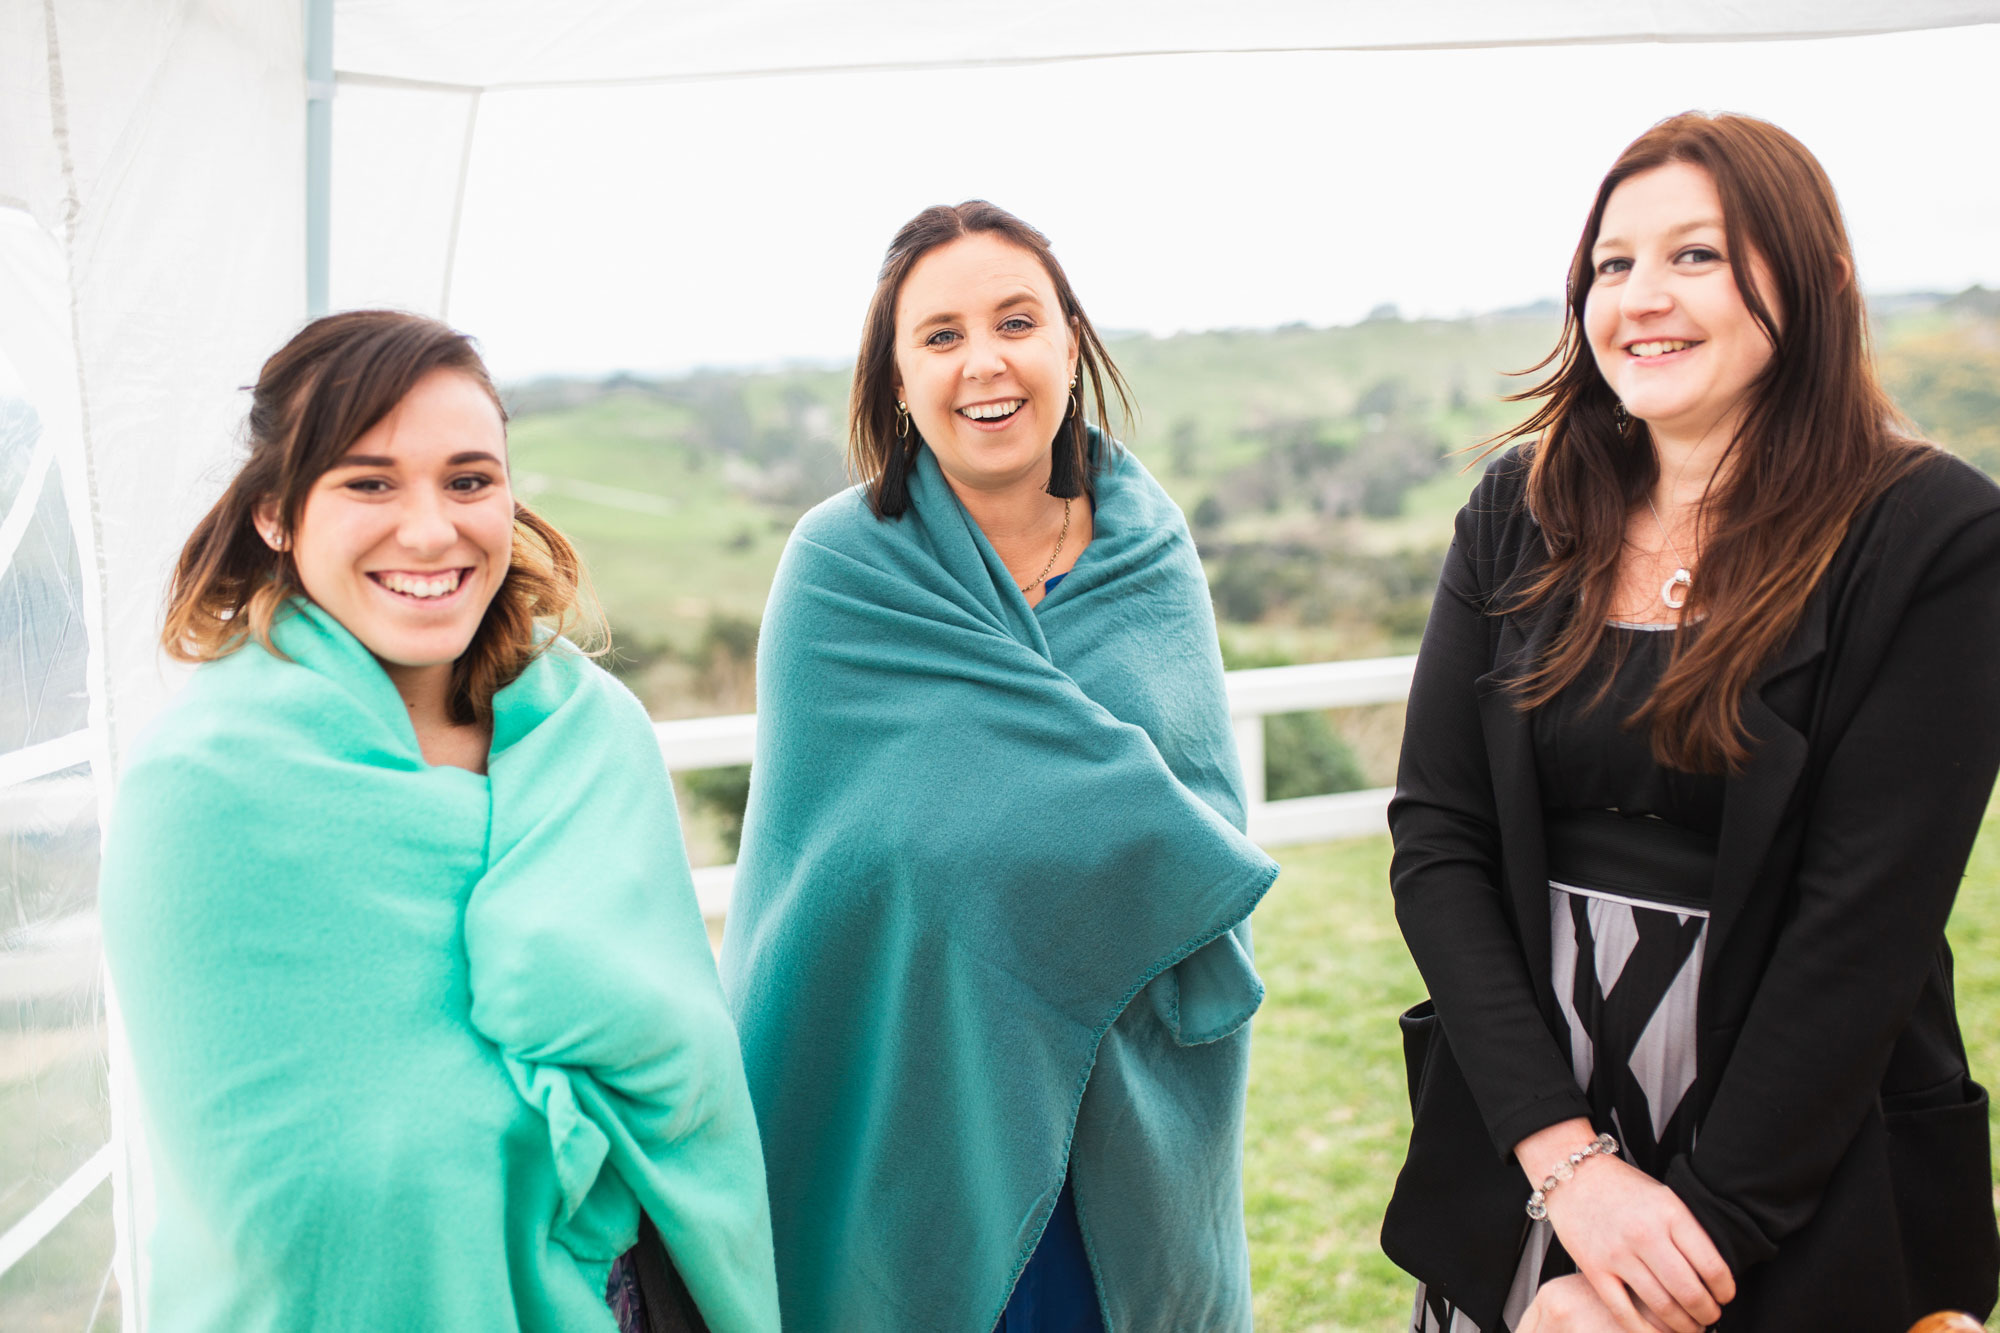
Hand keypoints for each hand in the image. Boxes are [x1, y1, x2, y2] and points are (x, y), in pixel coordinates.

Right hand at [1515, 1120, 1733, 1332]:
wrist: (1572, 1174)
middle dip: (1707, 1313)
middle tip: (1709, 1316)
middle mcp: (1645, 1234)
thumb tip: (1713, 1274)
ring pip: (1661, 1307)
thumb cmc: (1620, 1186)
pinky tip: (1655, 1332)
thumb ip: (1687, 1231)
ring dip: (1682, 1325)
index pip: (1712, 1267)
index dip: (1725, 1291)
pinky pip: (1624, 1312)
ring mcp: (1617, 1253)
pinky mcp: (1594, 1269)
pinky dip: (1645, 1331)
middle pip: (1689, 1292)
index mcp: (1669, 1213)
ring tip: (1688, 1326)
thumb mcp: (1664, 1198)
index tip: (1724, 1296)